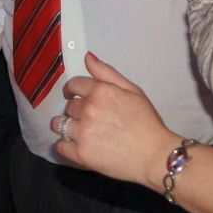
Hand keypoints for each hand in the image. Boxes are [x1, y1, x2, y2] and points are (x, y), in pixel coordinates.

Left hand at [53, 53, 175, 187]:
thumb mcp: (133, 91)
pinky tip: (76, 146)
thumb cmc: (147, 122)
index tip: (72, 95)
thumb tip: (87, 57)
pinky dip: (65, 146)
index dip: (72, 90)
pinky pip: (60, 146)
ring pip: (58, 124)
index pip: (74, 85)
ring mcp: (83, 132)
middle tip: (88, 118)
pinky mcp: (81, 153)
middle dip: (75, 110)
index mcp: (101, 92)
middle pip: (68, 106)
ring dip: (65, 126)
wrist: (155, 155)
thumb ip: (107, 73)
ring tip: (78, 132)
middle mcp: (89, 110)